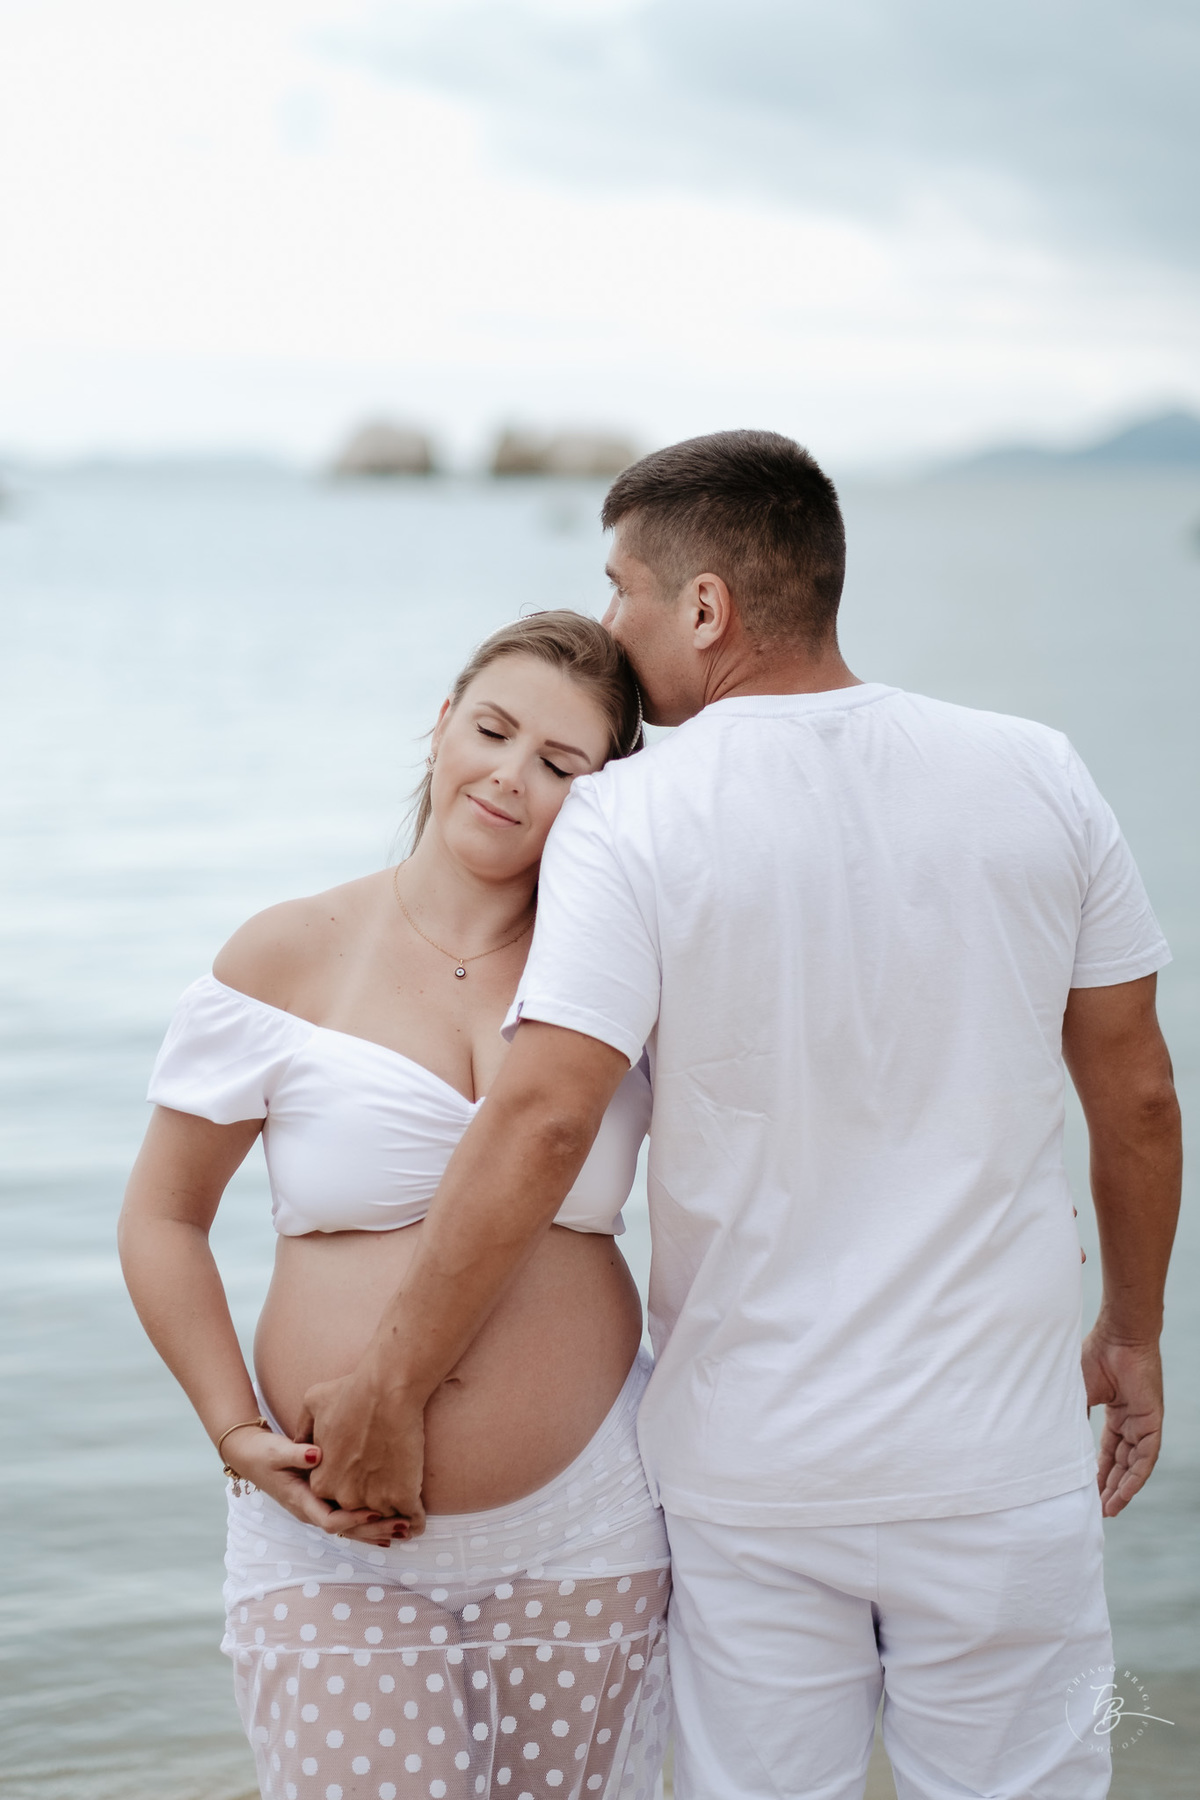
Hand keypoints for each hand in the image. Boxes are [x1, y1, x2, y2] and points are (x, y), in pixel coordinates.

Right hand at [219, 1424, 394, 1545]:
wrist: (252, 1458)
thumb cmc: (264, 1454)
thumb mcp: (276, 1451)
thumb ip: (296, 1452)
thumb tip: (316, 1454)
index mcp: (300, 1501)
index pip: (329, 1520)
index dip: (353, 1518)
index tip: (376, 1510)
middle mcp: (311, 1510)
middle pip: (346, 1530)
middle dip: (374, 1529)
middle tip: (403, 1526)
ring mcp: (319, 1508)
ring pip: (351, 1527)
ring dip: (377, 1530)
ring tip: (406, 1529)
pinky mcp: (325, 1501)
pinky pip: (350, 1518)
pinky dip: (371, 1523)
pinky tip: (391, 1526)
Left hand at [297, 1368, 427, 1535]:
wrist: (388, 1388)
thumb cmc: (352, 1391)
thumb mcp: (312, 1405)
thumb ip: (304, 1430)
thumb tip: (306, 1444)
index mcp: (321, 1481)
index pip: (334, 1499)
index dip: (351, 1490)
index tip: (363, 1484)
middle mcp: (344, 1496)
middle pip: (360, 1512)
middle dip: (372, 1508)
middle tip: (387, 1496)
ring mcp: (373, 1500)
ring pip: (387, 1517)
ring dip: (396, 1516)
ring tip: (406, 1509)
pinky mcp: (402, 1497)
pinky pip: (412, 1519)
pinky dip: (417, 1519)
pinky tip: (419, 1518)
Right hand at [1081, 1330, 1162, 1516]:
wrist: (1117, 1336)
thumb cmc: (1094, 1355)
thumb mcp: (1077, 1392)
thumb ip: (1072, 1416)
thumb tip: (1056, 1442)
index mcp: (1115, 1411)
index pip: (1107, 1451)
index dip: (1097, 1472)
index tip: (1085, 1492)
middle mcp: (1131, 1421)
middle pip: (1121, 1462)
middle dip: (1109, 1486)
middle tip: (1096, 1509)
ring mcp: (1143, 1422)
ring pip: (1134, 1465)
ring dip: (1122, 1488)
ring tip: (1108, 1509)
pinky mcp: (1153, 1422)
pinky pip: (1146, 1457)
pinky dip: (1135, 1477)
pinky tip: (1124, 1494)